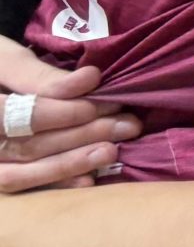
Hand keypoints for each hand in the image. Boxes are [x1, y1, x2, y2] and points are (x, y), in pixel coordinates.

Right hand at [0, 38, 139, 192]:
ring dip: (72, 163)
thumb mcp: (3, 59)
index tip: (102, 101)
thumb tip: (90, 80)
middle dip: (81, 136)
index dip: (65, 111)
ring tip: (112, 151)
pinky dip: (55, 183)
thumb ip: (36, 74)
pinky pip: (20, 187)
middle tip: (127, 125)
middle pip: (28, 147)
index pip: (21, 116)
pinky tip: (88, 179)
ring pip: (23, 172)